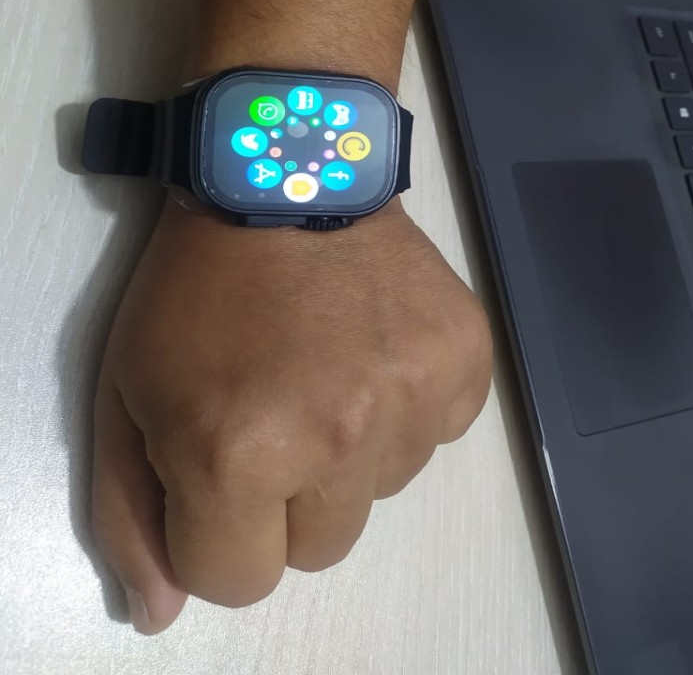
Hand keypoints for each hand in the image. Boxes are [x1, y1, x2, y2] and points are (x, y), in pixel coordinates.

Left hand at [91, 196, 491, 633]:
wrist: (289, 176)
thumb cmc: (197, 288)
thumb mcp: (127, 395)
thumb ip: (131, 516)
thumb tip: (165, 613)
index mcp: (237, 455)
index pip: (238, 581)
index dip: (218, 527)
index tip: (220, 464)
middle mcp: (339, 440)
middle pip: (321, 548)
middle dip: (289, 498)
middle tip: (279, 410)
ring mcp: (414, 397)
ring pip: (384, 490)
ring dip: (355, 450)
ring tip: (330, 364)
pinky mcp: (467, 361)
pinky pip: (441, 431)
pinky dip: (412, 405)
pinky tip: (379, 346)